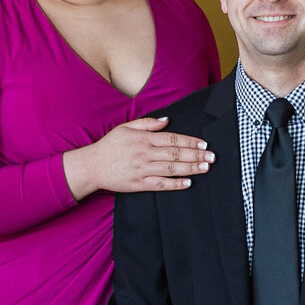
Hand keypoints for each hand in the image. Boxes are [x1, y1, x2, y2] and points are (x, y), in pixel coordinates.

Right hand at [63, 117, 213, 199]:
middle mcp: (145, 154)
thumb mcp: (125, 127)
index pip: (172, 139)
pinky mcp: (138, 184)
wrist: (92, 166)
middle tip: (212, 156)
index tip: (203, 144)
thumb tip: (166, 120)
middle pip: (175, 154)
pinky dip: (175, 184)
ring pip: (171, 169)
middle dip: (196, 155)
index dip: (190, 141)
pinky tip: (188, 183)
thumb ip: (147, 123)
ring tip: (205, 167)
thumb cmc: (110, 146)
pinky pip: (160, 184)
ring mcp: (142, 170)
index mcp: (143, 139)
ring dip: (190, 168)